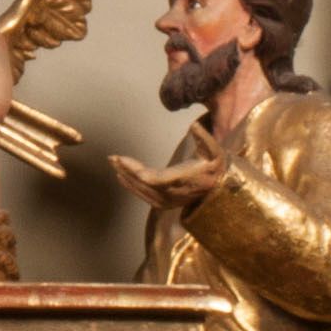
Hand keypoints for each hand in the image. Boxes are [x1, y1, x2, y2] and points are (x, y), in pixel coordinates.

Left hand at [111, 125, 229, 212]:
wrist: (219, 187)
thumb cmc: (214, 166)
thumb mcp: (214, 150)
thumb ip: (204, 138)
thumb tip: (194, 126)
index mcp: (182, 179)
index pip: (156, 178)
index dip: (138, 172)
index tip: (123, 161)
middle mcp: (173, 193)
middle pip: (144, 183)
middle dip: (127, 170)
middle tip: (112, 158)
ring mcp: (168, 201)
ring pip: (141, 190)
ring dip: (126, 177)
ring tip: (114, 164)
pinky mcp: (165, 204)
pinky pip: (144, 196)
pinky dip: (131, 187)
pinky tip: (121, 177)